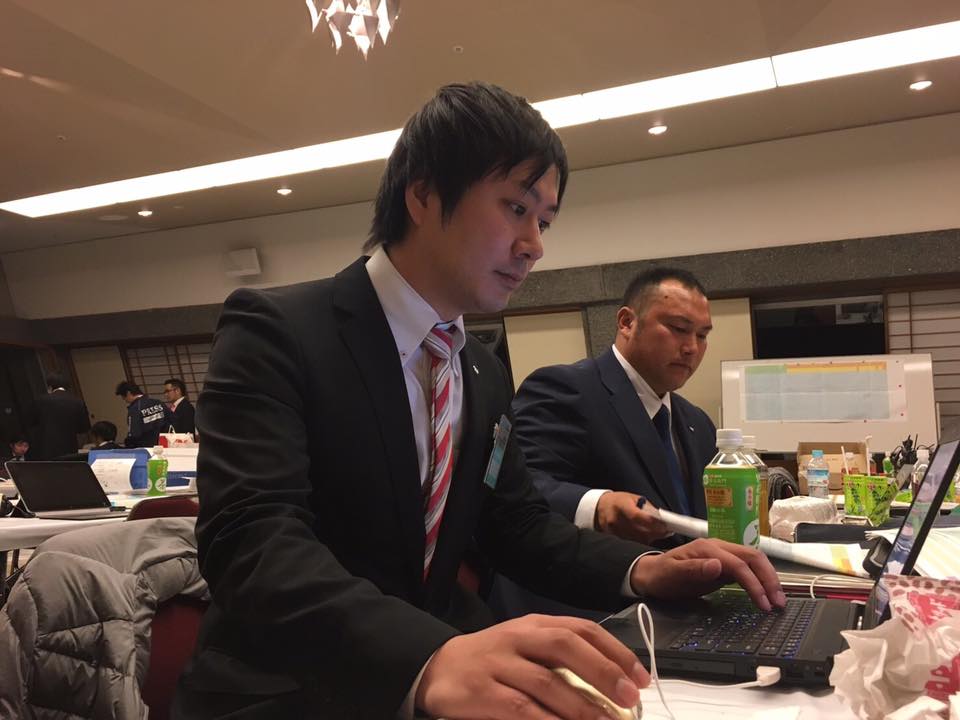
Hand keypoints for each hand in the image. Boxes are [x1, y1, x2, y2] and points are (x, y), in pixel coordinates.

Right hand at [416, 614, 648, 719]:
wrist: (438, 667)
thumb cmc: (493, 661)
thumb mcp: (527, 647)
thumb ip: (562, 658)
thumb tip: (615, 682)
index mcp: (534, 624)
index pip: (581, 629)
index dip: (614, 652)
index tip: (641, 678)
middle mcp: (517, 638)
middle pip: (565, 645)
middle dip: (603, 671)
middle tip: (630, 698)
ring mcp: (498, 664)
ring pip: (546, 681)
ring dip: (582, 706)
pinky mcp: (481, 692)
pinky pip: (520, 708)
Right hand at [595, 491, 671, 542]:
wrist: (600, 508)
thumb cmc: (619, 501)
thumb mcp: (633, 498)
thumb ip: (647, 508)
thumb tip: (661, 519)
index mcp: (621, 505)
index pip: (638, 517)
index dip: (652, 523)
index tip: (665, 525)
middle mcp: (616, 520)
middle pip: (640, 531)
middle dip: (656, 532)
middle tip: (667, 531)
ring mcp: (615, 531)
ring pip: (638, 539)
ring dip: (652, 537)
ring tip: (660, 533)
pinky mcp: (616, 538)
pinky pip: (634, 542)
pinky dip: (643, 540)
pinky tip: (649, 535)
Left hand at [629, 538, 785, 610]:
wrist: (650, 574)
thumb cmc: (661, 575)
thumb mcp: (672, 574)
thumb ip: (694, 569)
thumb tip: (719, 566)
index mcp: (708, 548)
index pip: (739, 564)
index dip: (754, 583)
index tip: (764, 604)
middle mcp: (719, 547)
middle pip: (753, 557)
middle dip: (769, 579)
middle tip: (779, 603)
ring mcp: (723, 555)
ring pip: (754, 561)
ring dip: (769, 578)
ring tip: (778, 600)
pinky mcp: (725, 565)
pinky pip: (748, 569)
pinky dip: (760, 580)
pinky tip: (766, 594)